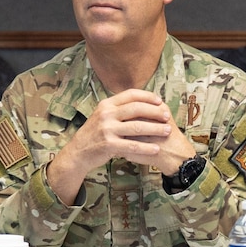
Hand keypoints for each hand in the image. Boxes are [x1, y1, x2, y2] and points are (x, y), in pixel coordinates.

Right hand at [47, 89, 194, 202]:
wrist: (77, 152)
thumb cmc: (94, 134)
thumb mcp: (102, 116)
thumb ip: (117, 109)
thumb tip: (139, 102)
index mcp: (106, 104)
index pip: (131, 94)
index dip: (147, 97)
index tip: (160, 101)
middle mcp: (106, 114)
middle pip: (136, 109)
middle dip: (155, 112)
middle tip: (167, 116)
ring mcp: (107, 129)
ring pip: (137, 127)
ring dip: (155, 129)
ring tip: (167, 131)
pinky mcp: (109, 145)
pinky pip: (132, 146)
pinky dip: (146, 148)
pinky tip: (156, 149)